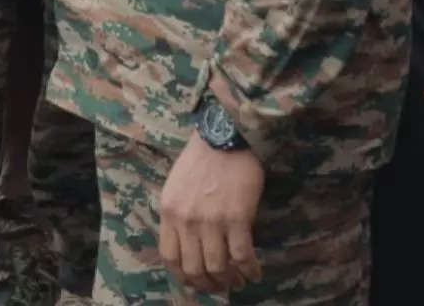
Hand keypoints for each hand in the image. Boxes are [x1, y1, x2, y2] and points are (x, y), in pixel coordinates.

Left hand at [159, 135, 264, 293]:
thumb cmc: (202, 159)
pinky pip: (242, 256)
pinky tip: (255, 272)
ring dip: (229, 280)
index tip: (194, 281)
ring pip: (217, 267)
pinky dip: (249, 269)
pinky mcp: (236, 218)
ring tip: (238, 281)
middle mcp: (186, 220)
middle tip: (220, 286)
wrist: (225, 137)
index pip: (169, 257)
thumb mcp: (176, 186)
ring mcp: (211, 220)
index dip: (182, 276)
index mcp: (169, 211)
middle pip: (193, 268)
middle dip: (208, 283)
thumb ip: (178, 214)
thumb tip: (188, 244)